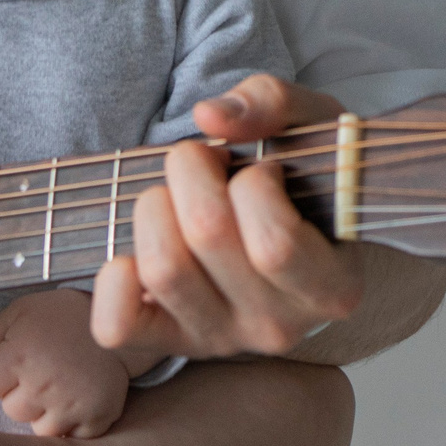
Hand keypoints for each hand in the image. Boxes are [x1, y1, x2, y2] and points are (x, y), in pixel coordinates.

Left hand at [0, 289, 145, 438]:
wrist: (124, 319)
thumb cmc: (64, 315)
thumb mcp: (20, 313)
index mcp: (18, 355)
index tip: (15, 364)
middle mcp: (42, 383)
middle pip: (10, 410)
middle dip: (21, 395)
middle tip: (44, 372)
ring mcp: (70, 404)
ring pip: (38, 428)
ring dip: (45, 413)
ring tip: (61, 385)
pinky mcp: (96, 419)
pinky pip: (70, 436)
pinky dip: (73, 424)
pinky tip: (79, 399)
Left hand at [89, 74, 364, 358]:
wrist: (294, 234)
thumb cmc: (307, 179)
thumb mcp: (311, 125)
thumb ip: (272, 103)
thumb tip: (210, 117)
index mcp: (332, 286)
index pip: (276, 245)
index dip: (255, 185)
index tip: (264, 168)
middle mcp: (280, 326)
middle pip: (207, 237)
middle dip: (192, 172)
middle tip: (204, 162)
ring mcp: (223, 338)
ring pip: (162, 269)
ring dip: (154, 210)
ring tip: (174, 198)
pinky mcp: (172, 341)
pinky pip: (121, 325)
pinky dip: (113, 282)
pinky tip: (137, 250)